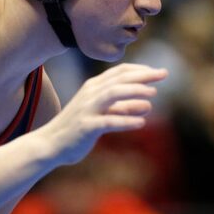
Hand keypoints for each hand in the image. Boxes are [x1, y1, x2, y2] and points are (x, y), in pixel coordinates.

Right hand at [44, 64, 166, 165]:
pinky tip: (141, 123)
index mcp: (93, 87)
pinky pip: (109, 121)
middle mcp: (90, 93)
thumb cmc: (78, 128)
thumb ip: (122, 108)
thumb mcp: (103, 114)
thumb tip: (147, 105)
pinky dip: (126, 120)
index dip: (140, 70)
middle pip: (119, 79)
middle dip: (143, 75)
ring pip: (113, 93)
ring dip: (134, 92)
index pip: (120, 71)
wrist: (50, 144)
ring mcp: (87, 109)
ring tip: (153, 96)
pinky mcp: (86, 126)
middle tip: (163, 75)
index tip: (157, 72)